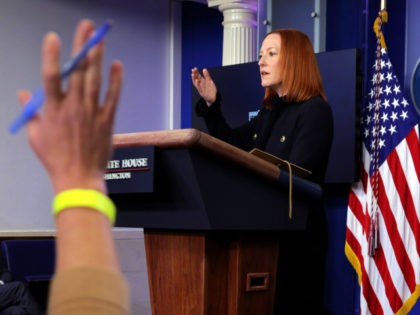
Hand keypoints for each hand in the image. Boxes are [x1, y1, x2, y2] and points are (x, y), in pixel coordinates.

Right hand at [17, 19, 122, 193]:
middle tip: (86, 27)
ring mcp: (92, 113)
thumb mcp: (35, 136)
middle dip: (81, 46)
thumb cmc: (55, 158)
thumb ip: (31, 112)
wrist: (78, 177)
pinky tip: (117, 65)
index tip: (53, 37)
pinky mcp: (107, 120)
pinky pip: (113, 97)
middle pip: (77, 72)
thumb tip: (23, 93)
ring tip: (100, 38)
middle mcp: (73, 107)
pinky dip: (116, 81)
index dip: (51, 56)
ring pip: (95, 80)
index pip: (50, 77)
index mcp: (53, 110)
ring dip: (98, 57)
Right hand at [191, 67, 216, 105]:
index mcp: (202, 82)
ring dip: (194, 79)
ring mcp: (201, 88)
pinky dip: (198, 84)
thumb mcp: (209, 81)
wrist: (213, 98)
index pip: (198, 76)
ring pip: (196, 83)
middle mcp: (200, 85)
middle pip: (196, 79)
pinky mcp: (202, 92)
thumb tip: (204, 69)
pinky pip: (199, 88)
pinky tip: (197, 80)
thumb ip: (207, 76)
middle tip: (193, 70)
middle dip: (194, 74)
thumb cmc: (211, 89)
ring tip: (192, 74)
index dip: (196, 72)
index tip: (194, 68)